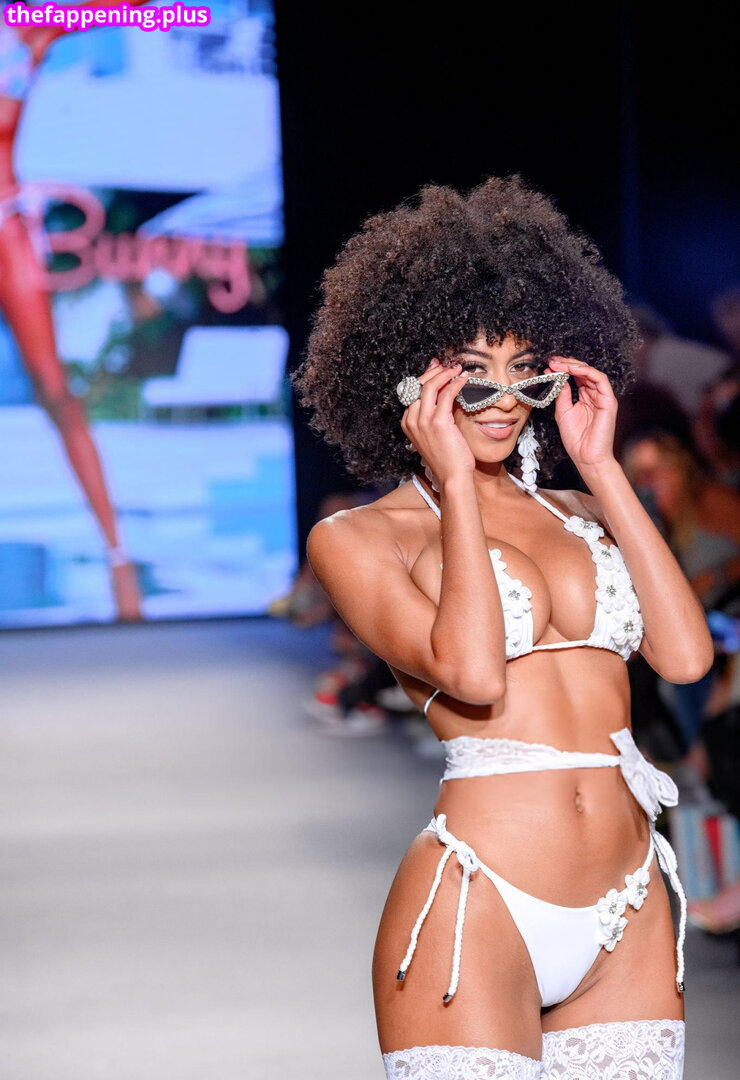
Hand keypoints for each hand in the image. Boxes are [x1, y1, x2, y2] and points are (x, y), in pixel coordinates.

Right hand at [401, 358, 474, 484]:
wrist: (451, 476)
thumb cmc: (447, 458)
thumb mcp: (434, 434)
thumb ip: (434, 416)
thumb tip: (445, 395)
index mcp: (407, 422)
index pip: (413, 391)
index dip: (426, 376)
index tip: (438, 368)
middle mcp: (412, 420)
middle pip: (419, 384)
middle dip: (435, 371)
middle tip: (449, 365)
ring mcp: (423, 421)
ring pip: (431, 386)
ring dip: (446, 373)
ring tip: (458, 369)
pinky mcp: (438, 422)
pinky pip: (446, 394)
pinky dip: (456, 383)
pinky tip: (464, 379)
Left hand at [548, 357, 617, 471]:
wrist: (586, 457)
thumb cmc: (576, 439)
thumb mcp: (562, 412)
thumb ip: (561, 394)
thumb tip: (557, 376)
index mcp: (584, 398)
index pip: (575, 377)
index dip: (562, 369)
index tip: (548, 365)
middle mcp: (594, 395)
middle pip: (582, 372)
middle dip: (566, 364)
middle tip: (552, 361)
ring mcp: (602, 397)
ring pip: (590, 372)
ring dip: (573, 365)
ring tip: (558, 364)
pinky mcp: (608, 401)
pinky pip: (600, 379)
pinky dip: (586, 371)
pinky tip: (572, 369)